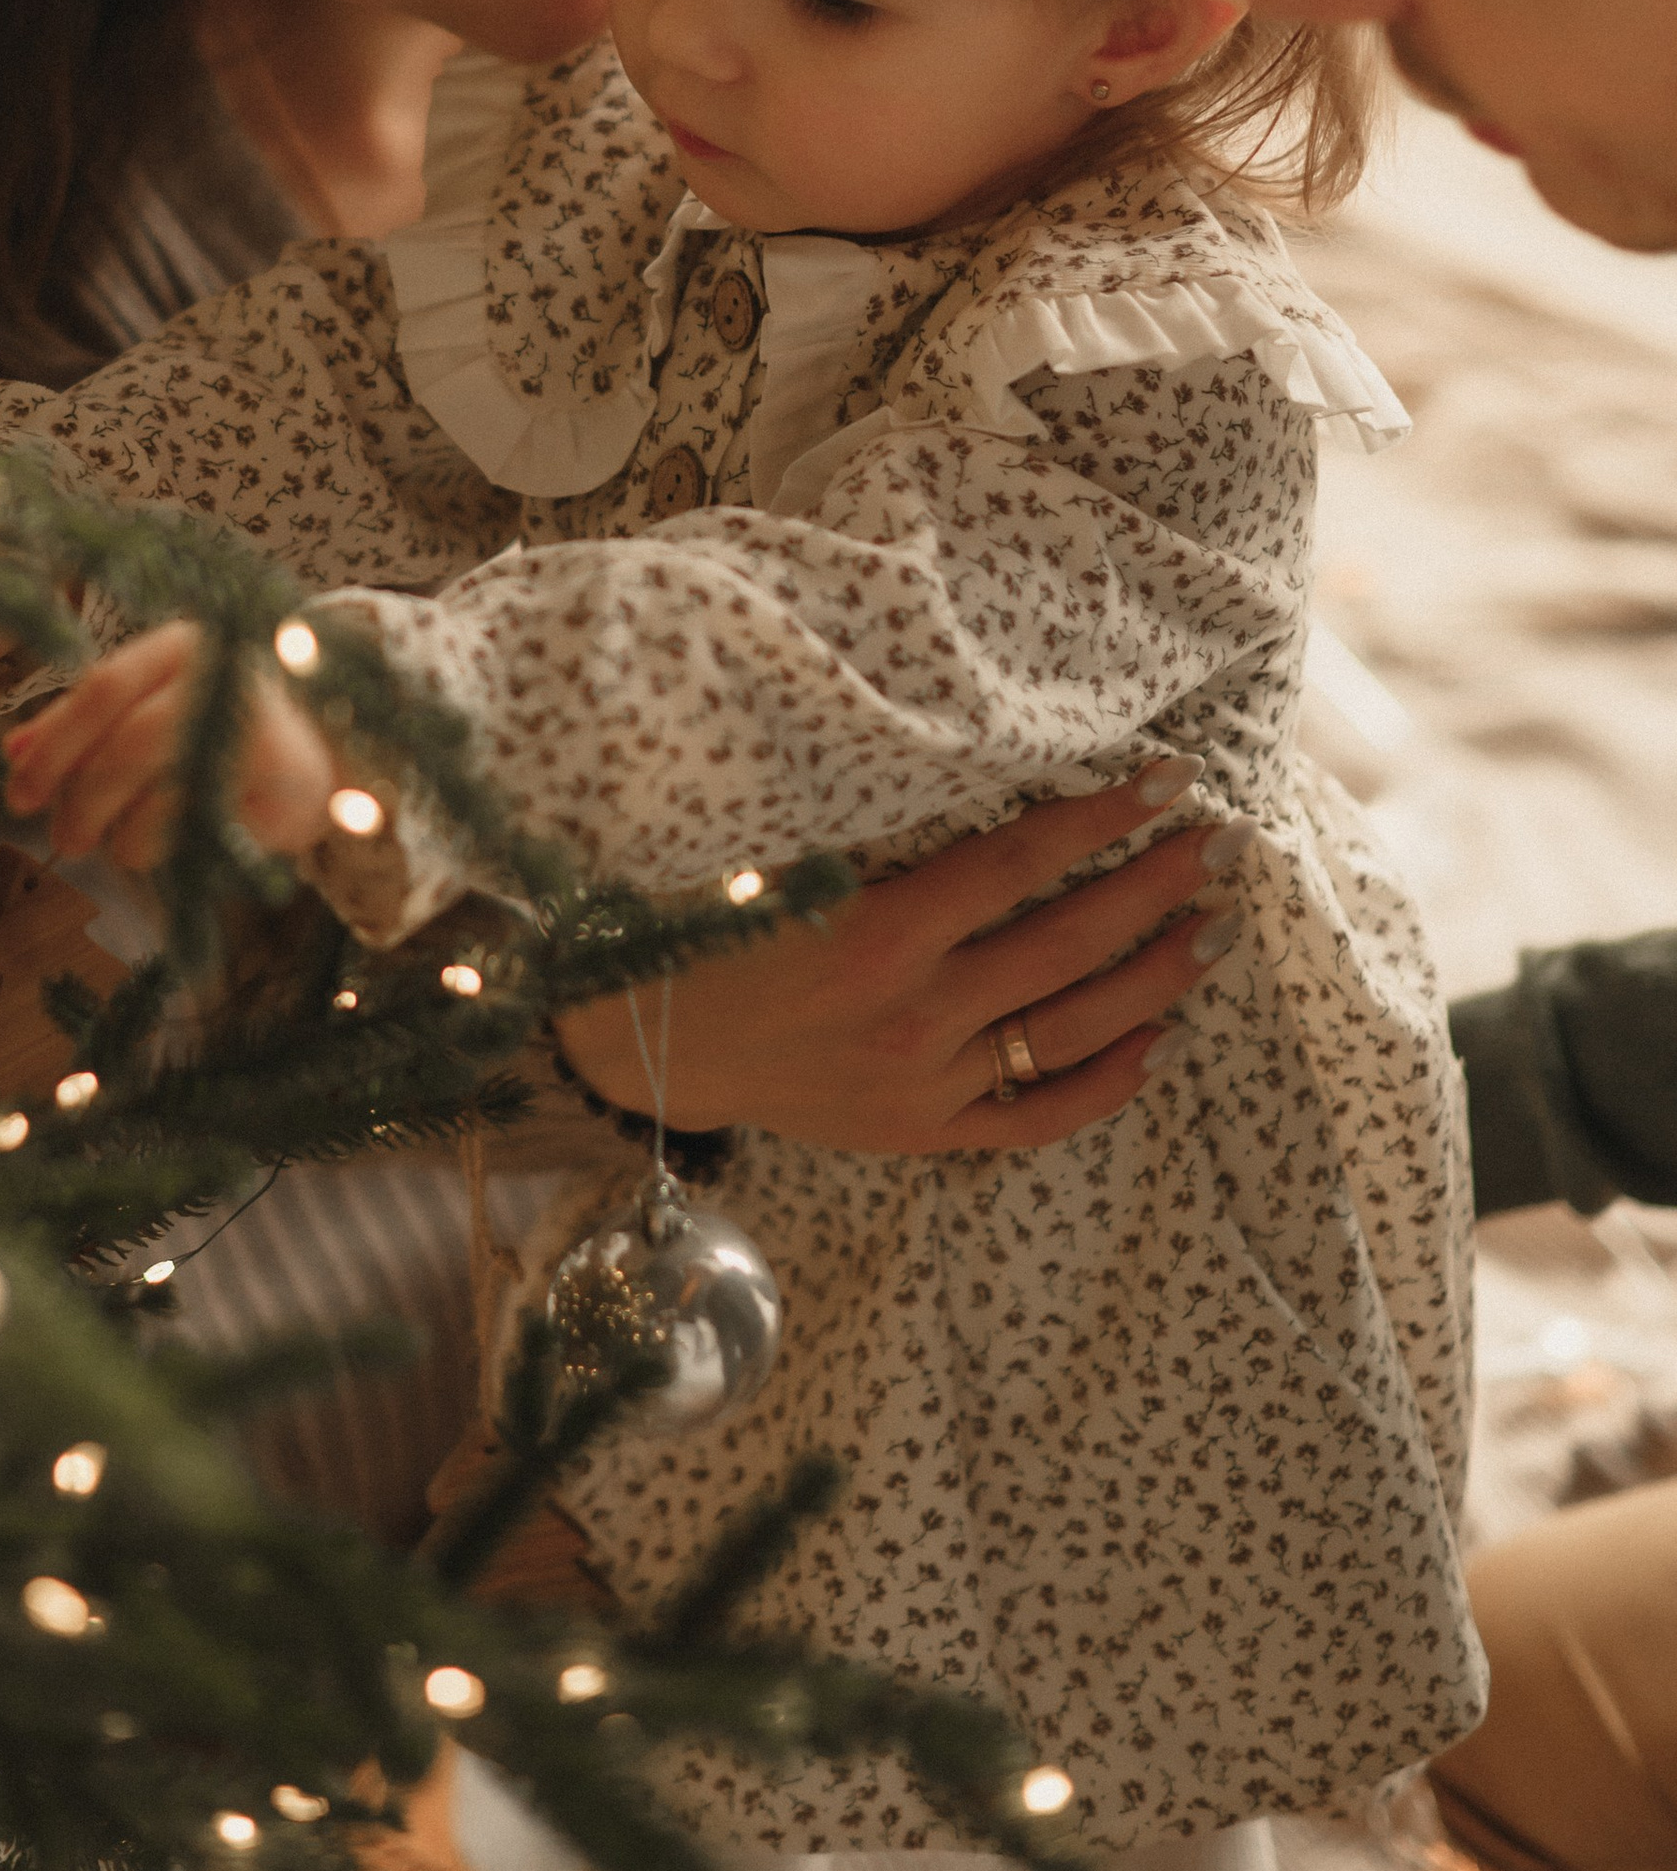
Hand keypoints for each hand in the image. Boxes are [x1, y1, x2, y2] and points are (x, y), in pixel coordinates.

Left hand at [0, 621, 336, 875]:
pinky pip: (194, 821)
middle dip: (81, 797)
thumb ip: (82, 727)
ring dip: (117, 829)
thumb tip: (13, 754)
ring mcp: (254, 719)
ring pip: (159, 785)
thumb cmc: (218, 729)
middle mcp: (218, 668)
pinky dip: (157, 845)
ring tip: (107, 844)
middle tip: (62, 839)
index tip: (19, 796)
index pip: (100, 687)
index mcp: (177, 644)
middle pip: (126, 739)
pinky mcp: (278, 774)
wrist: (326, 751)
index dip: (53, 746)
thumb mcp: (147, 711)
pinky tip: (153, 848)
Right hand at [552, 766, 1244, 1155]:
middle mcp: (914, 1015)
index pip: (1020, 863)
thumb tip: (962, 738)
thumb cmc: (705, 919)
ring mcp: (924, 1083)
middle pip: (1069, 945)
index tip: (1169, 778)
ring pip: (1070, 1032)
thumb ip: (866, 811)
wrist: (645, 1040)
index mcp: (877, 933)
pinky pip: (1037, 1117)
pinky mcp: (920, 1131)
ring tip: (1216, 931)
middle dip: (1159, 889)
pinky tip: (1159, 1042)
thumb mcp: (773, 849)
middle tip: (1225, 846)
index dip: (1102, 818)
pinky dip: (1105, 1083)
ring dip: (1156, 978)